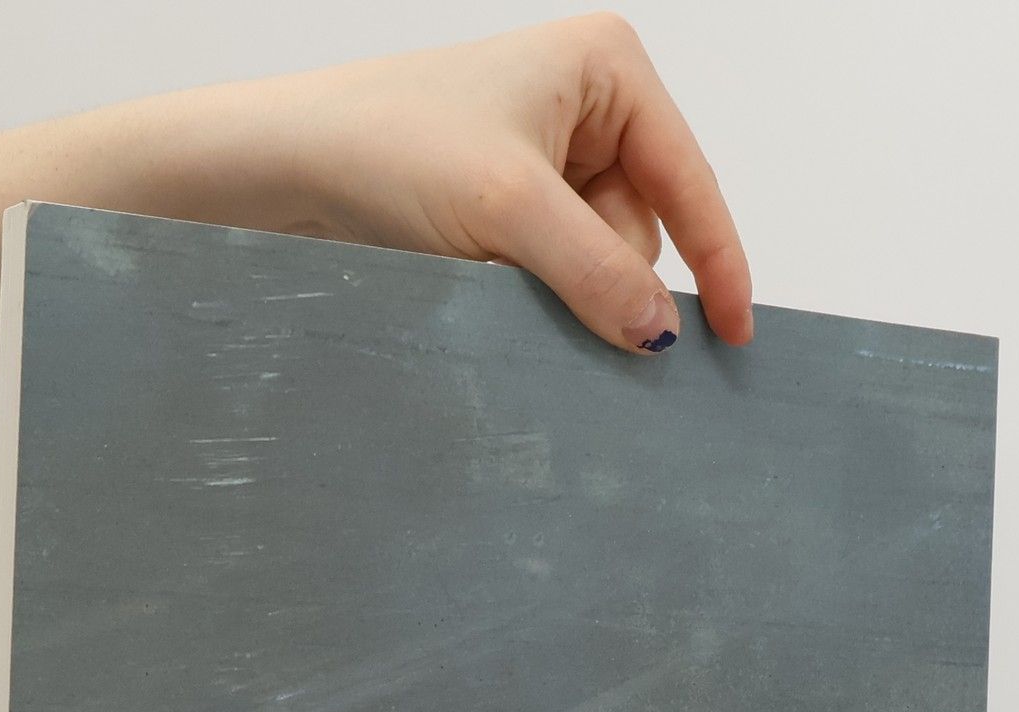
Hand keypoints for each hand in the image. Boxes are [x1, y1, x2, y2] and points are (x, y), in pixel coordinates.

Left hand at [242, 14, 753, 354]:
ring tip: (491, 271)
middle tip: (537, 284)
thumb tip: (661, 334)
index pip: (689, 179)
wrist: (284, 166)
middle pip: (641, 226)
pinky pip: (555, 269)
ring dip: (560, 288)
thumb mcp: (507, 211)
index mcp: (606, 68)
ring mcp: (545, 154)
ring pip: (597, 258)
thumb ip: (597, 272)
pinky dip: (533, 292)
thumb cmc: (386, 146)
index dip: (718, 262)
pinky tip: (486, 281)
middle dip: (603, 273)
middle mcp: (585, 102)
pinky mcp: (508, 202)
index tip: (734, 336)